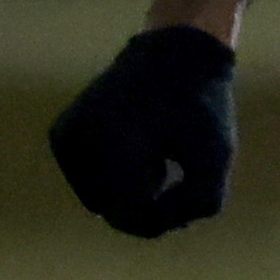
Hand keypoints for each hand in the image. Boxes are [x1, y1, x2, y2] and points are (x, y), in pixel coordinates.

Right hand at [50, 25, 238, 233]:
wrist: (173, 53)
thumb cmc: (200, 107)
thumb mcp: (218, 156)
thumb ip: (199, 203)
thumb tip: (153, 226)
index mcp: (113, 143)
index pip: (130, 215)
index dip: (165, 217)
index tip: (187, 193)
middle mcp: (79, 141)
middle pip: (114, 211)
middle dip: (149, 202)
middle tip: (174, 166)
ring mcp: (65, 140)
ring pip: (101, 201)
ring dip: (133, 190)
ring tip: (155, 153)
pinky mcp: (61, 138)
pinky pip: (89, 183)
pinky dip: (115, 176)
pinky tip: (134, 148)